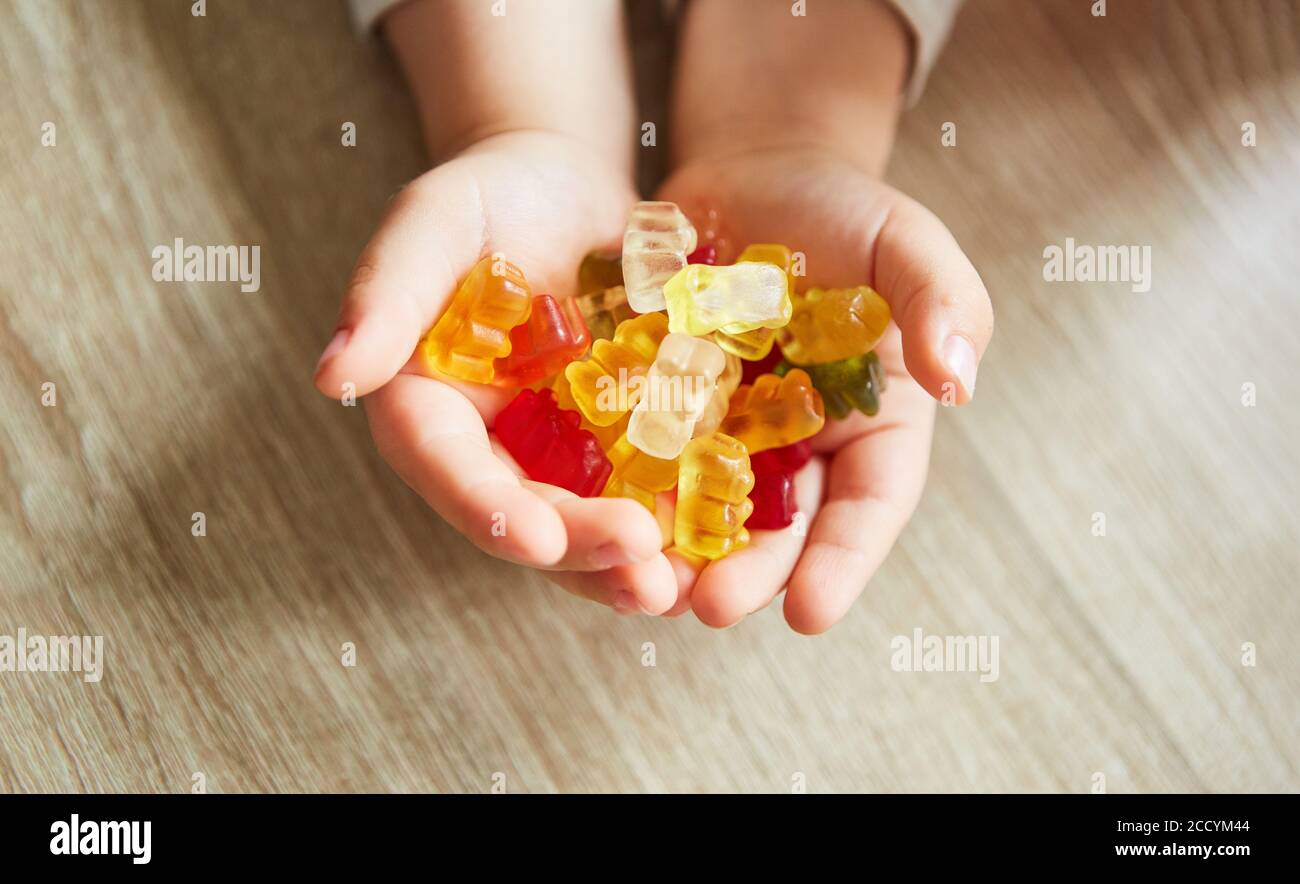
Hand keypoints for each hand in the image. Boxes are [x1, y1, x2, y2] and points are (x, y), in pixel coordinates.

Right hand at [314, 131, 677, 614]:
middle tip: (639, 572)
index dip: (484, 508)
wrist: (571, 187)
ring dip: (630, 563)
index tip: (535, 535)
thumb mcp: (434, 222)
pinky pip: (649, 491)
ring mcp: (560, 455)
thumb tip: (332, 376)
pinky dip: (681, 519)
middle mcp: (491, 449)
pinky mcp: (623, 445)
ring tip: (680, 584)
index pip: (444, 468)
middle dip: (580, 548)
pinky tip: (724, 538)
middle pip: (526, 514)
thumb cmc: (491, 192)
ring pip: (588, 524)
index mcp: (429, 408)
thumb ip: (386, 291)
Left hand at [656, 146, 992, 632]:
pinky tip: (592, 515)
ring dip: (677, 555)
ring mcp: (726, 434)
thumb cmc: (845, 210)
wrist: (755, 176)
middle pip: (780, 529)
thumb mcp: (907, 244)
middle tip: (707, 608)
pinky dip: (622, 490)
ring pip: (705, 512)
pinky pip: (643, 457)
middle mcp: (800, 448)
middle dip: (748, 575)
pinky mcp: (664, 409)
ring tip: (644, 588)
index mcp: (873, 426)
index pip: (869, 506)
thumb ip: (943, 302)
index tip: (810, 614)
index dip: (843, 563)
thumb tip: (959, 383)